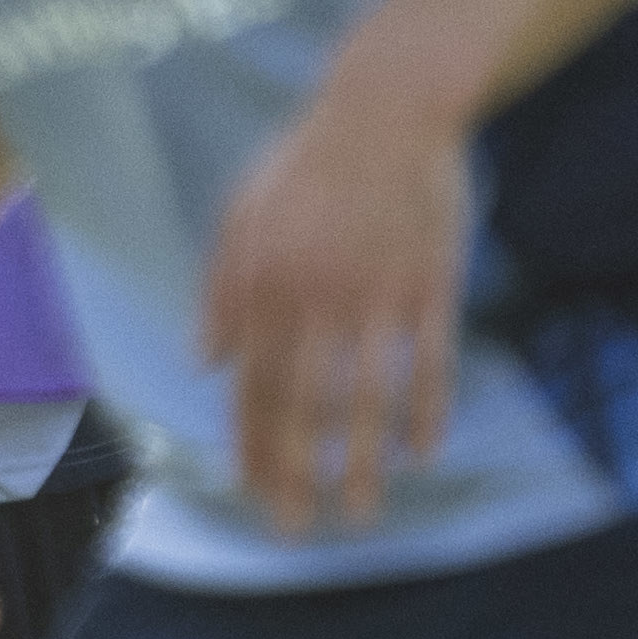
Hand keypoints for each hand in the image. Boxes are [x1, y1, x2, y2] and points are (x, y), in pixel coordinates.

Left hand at [199, 41, 473, 534]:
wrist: (385, 108)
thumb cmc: (302, 164)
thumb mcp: (238, 215)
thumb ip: (219, 292)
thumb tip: (205, 363)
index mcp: (264, 284)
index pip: (252, 383)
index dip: (251, 443)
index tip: (253, 492)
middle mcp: (318, 298)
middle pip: (305, 405)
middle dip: (298, 476)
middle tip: (296, 530)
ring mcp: (380, 296)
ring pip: (369, 398)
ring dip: (364, 465)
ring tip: (362, 514)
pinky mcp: (432, 286)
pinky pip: (431, 364)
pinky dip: (427, 412)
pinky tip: (422, 454)